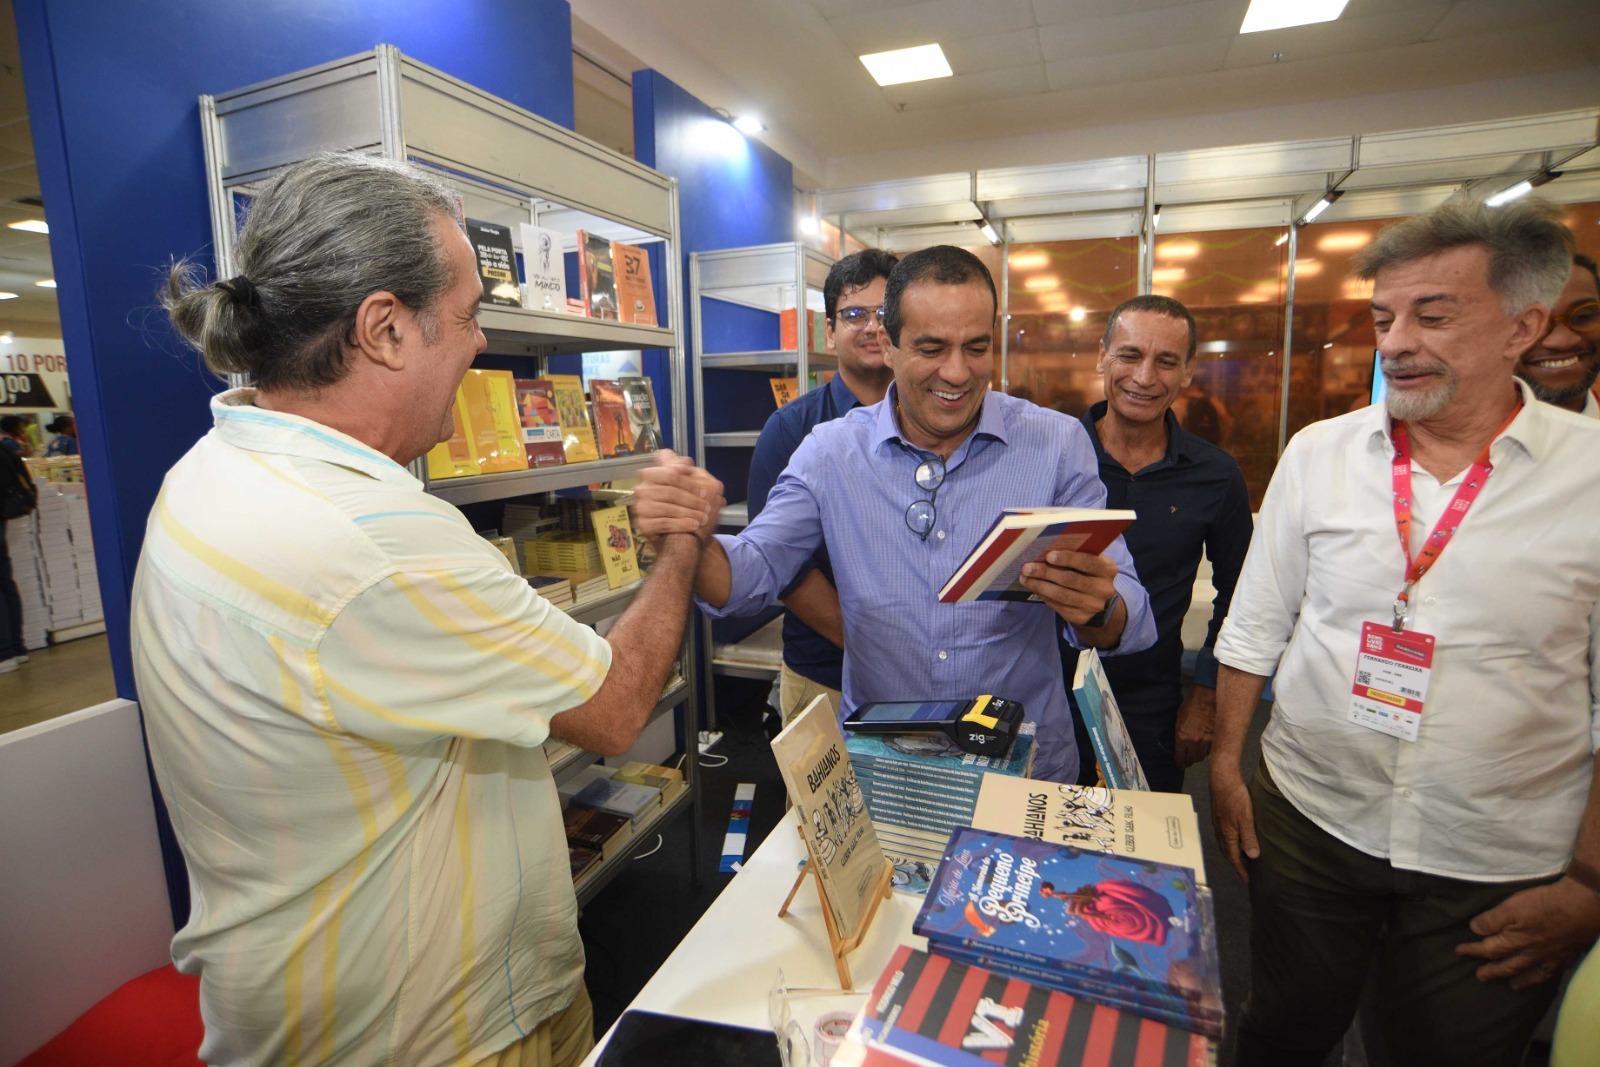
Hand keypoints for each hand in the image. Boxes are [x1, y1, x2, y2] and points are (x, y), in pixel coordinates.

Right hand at [631, 450, 722, 545]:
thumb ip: (688, 473)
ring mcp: (640, 507)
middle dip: (692, 500)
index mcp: (652, 474)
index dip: (688, 481)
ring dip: (689, 513)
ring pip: (668, 508)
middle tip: (707, 507)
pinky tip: (693, 526)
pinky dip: (681, 524)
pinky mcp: (642, 524)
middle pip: (671, 492)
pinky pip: (664, 523)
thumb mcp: (691, 487)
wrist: (679, 537)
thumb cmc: (686, 507)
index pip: (670, 474)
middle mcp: (642, 489)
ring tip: (702, 518)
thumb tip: (686, 463)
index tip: (703, 490)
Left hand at [1019, 549, 1118, 626]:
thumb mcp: (1090, 561)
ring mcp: (1093, 606)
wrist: (1098, 600)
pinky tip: (1034, 588)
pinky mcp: (1081, 617)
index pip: (1088, 562)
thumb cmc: (1088, 573)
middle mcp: (1103, 589)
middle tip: (1027, 567)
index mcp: (1107, 569)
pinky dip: (1044, 596)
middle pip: (1071, 580)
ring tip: (1025, 578)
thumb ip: (1076, 554)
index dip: (1068, 559)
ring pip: (1062, 595)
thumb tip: (1045, 548)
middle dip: (1046, 572)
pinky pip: (1059, 606)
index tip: (1049, 556)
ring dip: (1040, 586)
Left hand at [1173, 686, 1216, 767]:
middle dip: (1188, 761)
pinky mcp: (1216, 739)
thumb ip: (1178, 733)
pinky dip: (1207, 751)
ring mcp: (1206, 741)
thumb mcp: (1178, 719)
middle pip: (1191, 760)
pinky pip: (1210, 750)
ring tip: (1196, 754)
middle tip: (1187, 760)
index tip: (1179, 765)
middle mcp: (1194, 741)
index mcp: (1182, 737)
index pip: (1180, 757)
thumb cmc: (1191, 705)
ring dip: (1198, 757)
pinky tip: (1204, 747)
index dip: (1179, 763)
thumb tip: (1178, 744)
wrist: (1207, 698)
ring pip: (1201, 757)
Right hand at [1209, 764, 1258, 882]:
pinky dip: (1231, 844)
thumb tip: (1253, 857)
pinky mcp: (1219, 817)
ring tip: (1243, 859)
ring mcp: (1218, 824)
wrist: (1222, 779)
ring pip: (1226, 845)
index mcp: (1227, 835)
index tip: (1248, 881)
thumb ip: (1249, 837)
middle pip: (1228, 854)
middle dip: (1236, 864)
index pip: (1234, 858)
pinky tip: (1237, 840)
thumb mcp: (1246, 818)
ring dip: (1233, 854)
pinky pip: (1225, 837)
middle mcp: (1220, 832)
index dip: (1241, 870)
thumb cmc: (1235, 798)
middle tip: (1246, 873)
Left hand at [1456, 878, 1599, 989]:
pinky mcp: (1566, 956)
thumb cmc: (1545, 904)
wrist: (1583, 906)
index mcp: (1515, 942)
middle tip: (1480, 976)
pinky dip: (1541, 978)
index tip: (1459, 951)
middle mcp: (1531, 954)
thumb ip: (1492, 919)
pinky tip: (1540, 977)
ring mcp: (1550, 958)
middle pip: (1507, 966)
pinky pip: (1550, 973)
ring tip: (1510, 985)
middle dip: (1492, 971)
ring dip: (1517, 979)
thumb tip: (1475, 929)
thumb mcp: (1512, 906)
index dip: (1472, 950)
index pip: (1488, 949)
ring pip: (1529, 973)